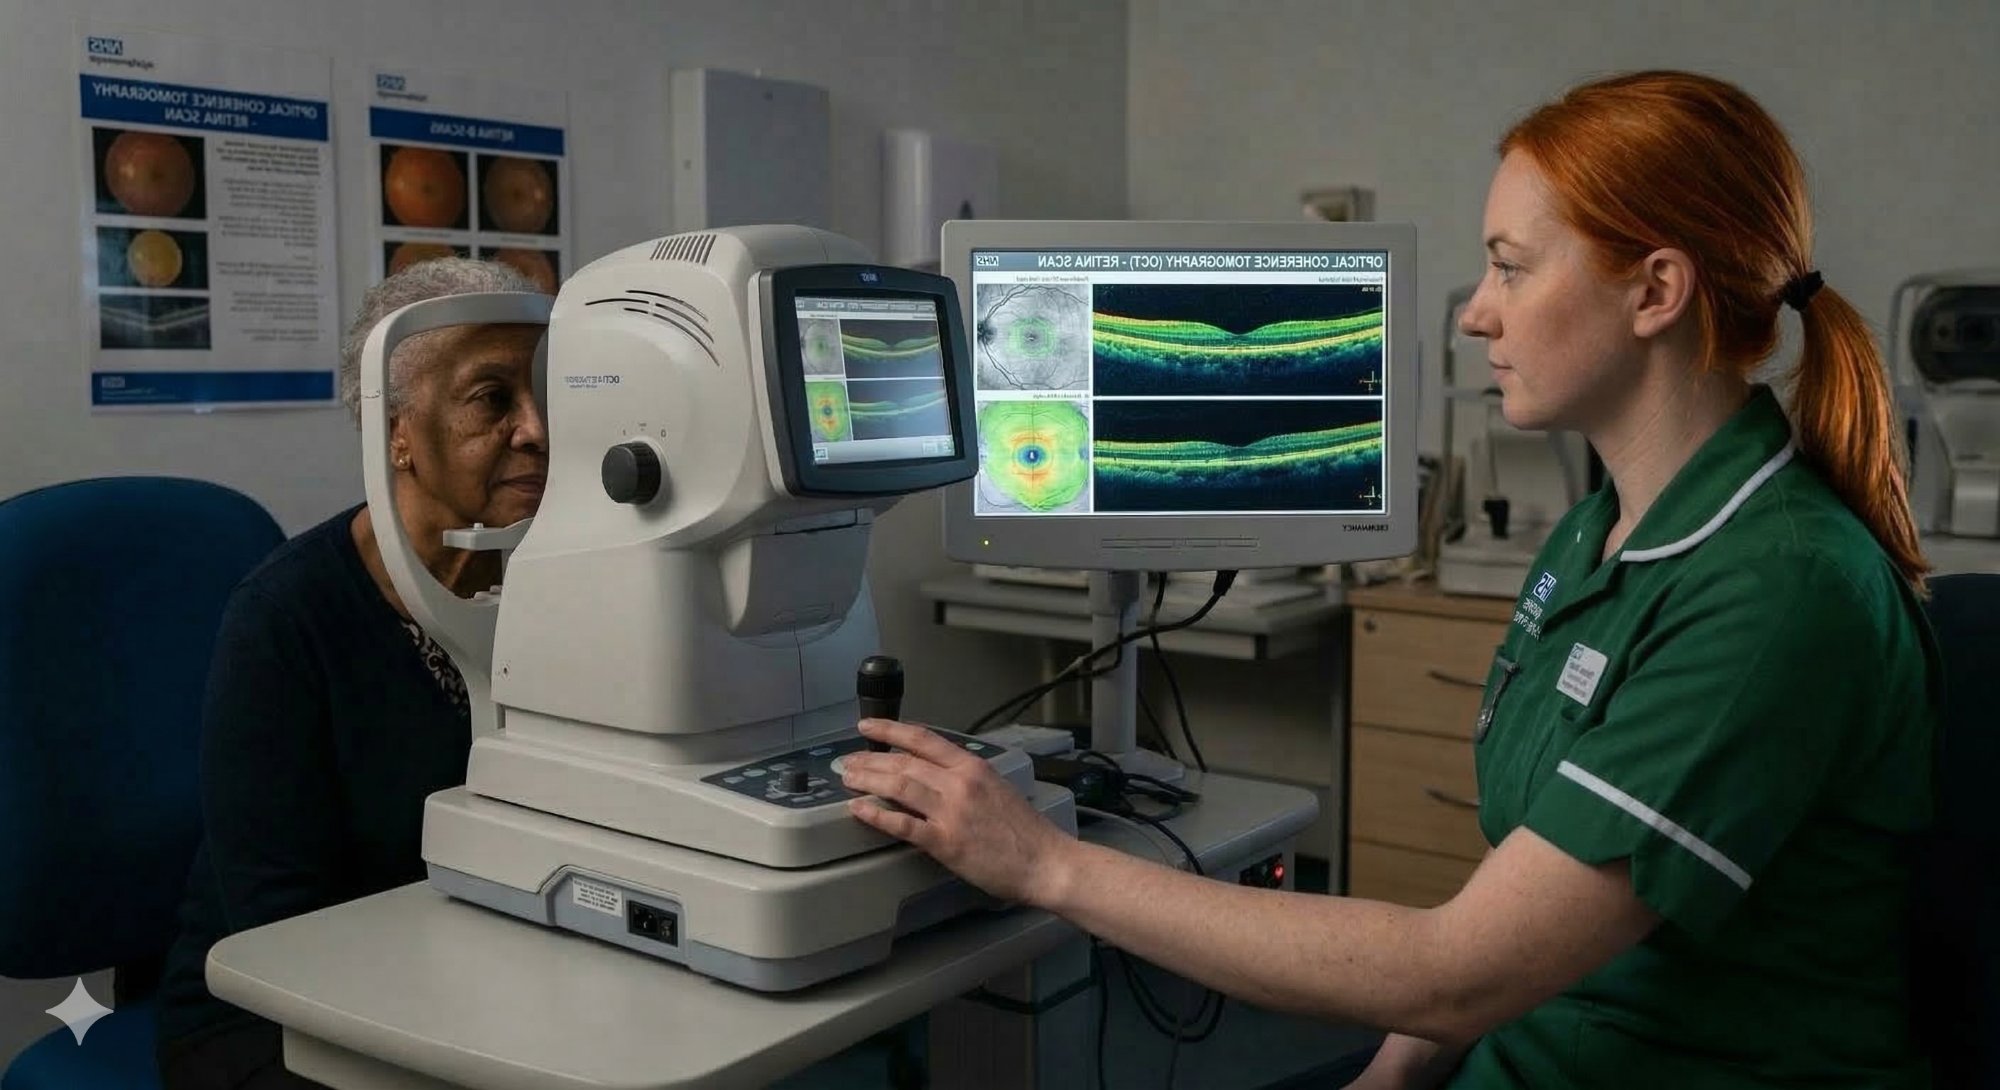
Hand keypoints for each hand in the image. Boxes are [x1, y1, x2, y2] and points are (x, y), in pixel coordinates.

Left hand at [839, 718, 1075, 905]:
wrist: (1045, 861)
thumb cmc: (1025, 831)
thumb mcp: (996, 788)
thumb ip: (966, 779)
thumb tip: (935, 775)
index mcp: (973, 767)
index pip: (923, 739)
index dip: (890, 729)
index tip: (868, 727)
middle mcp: (959, 784)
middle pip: (904, 762)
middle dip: (870, 759)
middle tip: (848, 761)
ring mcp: (951, 812)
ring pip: (899, 786)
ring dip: (868, 780)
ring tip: (848, 779)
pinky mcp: (946, 842)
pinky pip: (903, 824)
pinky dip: (877, 815)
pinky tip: (859, 810)